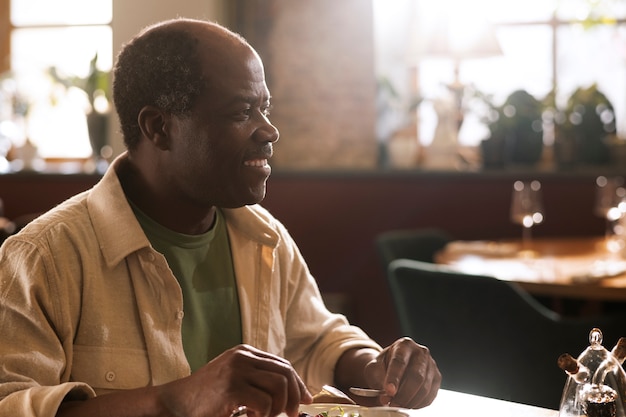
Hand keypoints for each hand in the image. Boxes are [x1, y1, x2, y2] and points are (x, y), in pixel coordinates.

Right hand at [156, 344, 312, 416]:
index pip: (283, 365)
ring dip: (278, 408)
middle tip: (293, 414)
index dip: (298, 383)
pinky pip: (264, 402)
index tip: (305, 400)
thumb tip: (294, 393)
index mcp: (246, 352)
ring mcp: (237, 370)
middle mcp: (243, 356)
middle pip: (285, 373)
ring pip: (279, 387)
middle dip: (295, 396)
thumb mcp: (235, 379)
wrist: (176, 403)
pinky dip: (264, 415)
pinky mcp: (232, 388)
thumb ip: (258, 378)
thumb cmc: (207, 396)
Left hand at [363, 337, 440, 408]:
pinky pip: (430, 396)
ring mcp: (431, 365)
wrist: (395, 365)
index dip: (394, 378)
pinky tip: (407, 404)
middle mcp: (421, 352)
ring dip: (410, 401)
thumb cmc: (385, 364)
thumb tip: (385, 395)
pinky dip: (418, 404)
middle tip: (392, 404)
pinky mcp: (437, 378)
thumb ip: (376, 378)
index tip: (389, 391)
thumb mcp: (374, 367)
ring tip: (398, 405)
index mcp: (404, 345)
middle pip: (416, 376)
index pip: (399, 361)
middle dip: (403, 394)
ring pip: (424, 388)